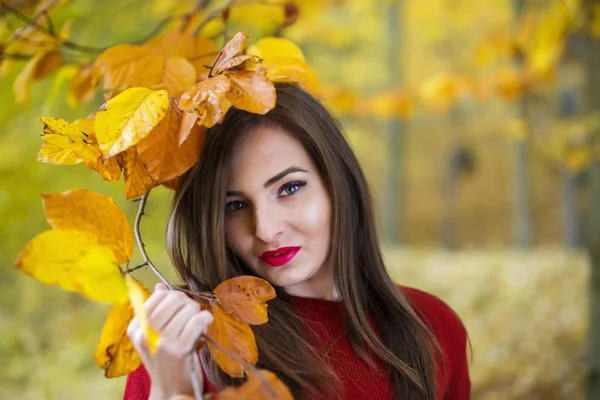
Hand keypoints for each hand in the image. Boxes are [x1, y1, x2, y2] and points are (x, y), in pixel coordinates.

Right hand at [127, 283, 213, 398]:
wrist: (170, 390)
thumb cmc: (166, 360)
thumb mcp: (153, 336)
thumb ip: (156, 311)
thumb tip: (161, 287)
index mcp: (135, 328)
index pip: (157, 297)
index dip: (173, 296)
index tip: (179, 305)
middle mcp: (145, 334)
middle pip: (173, 299)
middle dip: (187, 301)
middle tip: (191, 311)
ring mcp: (162, 342)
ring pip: (187, 308)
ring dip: (197, 311)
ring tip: (197, 322)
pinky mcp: (179, 350)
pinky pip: (196, 321)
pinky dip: (205, 318)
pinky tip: (206, 321)